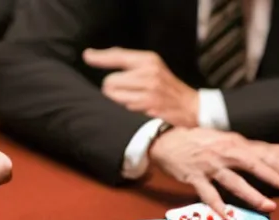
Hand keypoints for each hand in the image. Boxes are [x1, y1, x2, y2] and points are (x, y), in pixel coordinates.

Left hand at [84, 48, 198, 126]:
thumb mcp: (153, 68)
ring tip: (134, 99)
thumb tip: (104, 58)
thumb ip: (132, 64)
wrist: (191, 106)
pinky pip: (126, 105)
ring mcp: (149, 88)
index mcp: (148, 59)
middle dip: (112, 88)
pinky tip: (140, 106)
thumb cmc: (168, 88)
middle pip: (111, 79)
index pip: (118, 55)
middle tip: (125, 92)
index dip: (100, 57)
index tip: (87, 56)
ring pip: (115, 94)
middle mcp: (148, 71)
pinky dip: (129, 106)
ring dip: (119, 98)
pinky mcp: (149, 103)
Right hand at [148, 128, 278, 216]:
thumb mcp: (226, 142)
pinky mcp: (194, 177)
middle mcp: (227, 152)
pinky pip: (208, 194)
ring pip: (235, 181)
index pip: (268, 153)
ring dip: (254, 194)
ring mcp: (210, 165)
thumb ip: (245, 153)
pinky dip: (217, 206)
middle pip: (257, 164)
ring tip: (271, 207)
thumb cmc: (200, 142)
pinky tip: (228, 216)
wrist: (166, 138)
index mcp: (237, 143)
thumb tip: (270, 163)